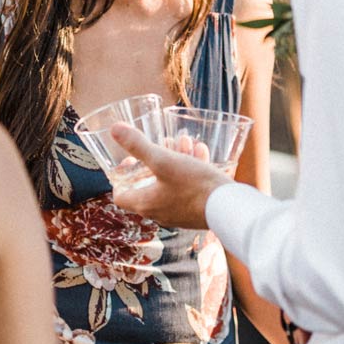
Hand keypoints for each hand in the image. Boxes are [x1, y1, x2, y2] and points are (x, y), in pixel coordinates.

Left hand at [107, 124, 232, 229]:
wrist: (228, 207)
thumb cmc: (194, 185)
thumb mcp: (164, 160)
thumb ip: (138, 145)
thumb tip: (115, 129)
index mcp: (146, 203)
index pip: (120, 195)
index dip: (120, 176)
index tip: (131, 160)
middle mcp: (159, 213)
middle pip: (148, 185)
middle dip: (155, 160)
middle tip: (164, 144)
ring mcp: (178, 214)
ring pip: (170, 184)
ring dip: (176, 161)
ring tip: (185, 143)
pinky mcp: (195, 212)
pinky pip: (187, 189)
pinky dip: (191, 171)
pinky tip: (200, 153)